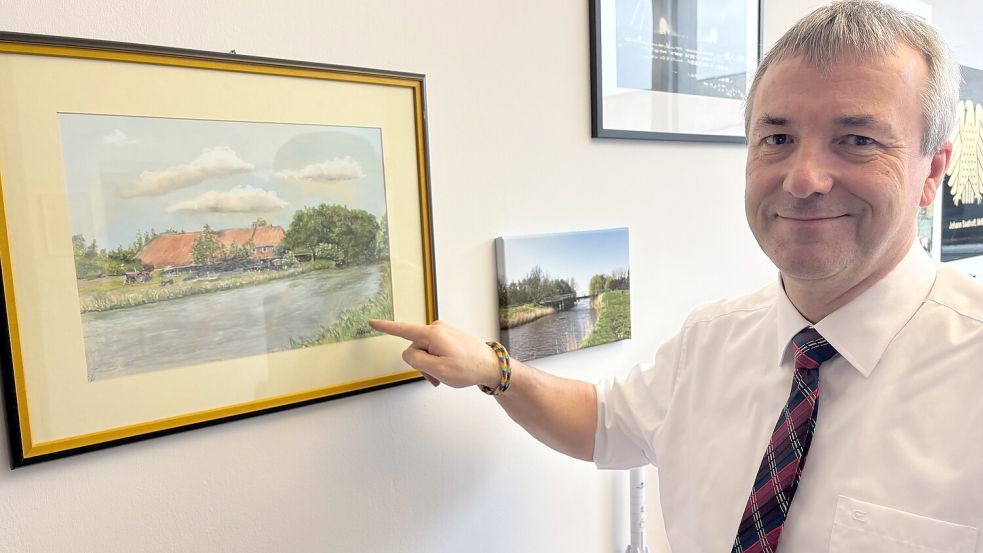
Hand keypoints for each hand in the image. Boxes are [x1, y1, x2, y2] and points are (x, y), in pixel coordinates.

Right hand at [369, 319, 500, 388]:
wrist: (491, 365)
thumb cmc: (468, 367)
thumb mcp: (438, 369)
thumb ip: (416, 360)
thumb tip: (408, 353)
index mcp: (432, 334)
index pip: (403, 330)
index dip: (386, 327)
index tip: (372, 322)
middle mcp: (437, 328)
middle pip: (415, 348)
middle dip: (421, 365)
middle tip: (437, 377)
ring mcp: (443, 332)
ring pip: (424, 352)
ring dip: (430, 365)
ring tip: (444, 375)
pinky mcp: (448, 337)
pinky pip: (434, 350)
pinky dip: (437, 362)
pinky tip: (447, 370)